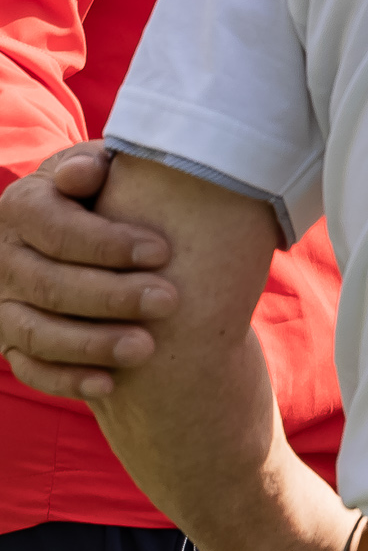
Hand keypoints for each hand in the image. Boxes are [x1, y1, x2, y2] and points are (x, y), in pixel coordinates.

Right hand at [0, 143, 177, 399]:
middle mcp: (2, 257)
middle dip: (111, 295)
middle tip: (169, 301)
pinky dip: (66, 379)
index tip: (163, 251)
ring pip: (35, 331)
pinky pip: (29, 368)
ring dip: (91, 344)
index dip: (106, 242)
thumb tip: (81, 173)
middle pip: (48, 283)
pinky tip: (109, 384)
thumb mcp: (105, 167)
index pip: (53, 227)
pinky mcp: (10, 341)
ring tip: (146, 348)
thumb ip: (96, 166)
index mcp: (22, 206)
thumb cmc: (111, 190)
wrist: (96, 229)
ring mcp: (1, 303)